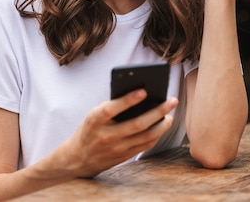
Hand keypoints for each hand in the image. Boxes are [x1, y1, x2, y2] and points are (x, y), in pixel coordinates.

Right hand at [60, 89, 177, 177]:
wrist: (77, 159)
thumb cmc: (89, 130)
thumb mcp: (94, 116)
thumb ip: (113, 108)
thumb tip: (142, 96)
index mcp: (94, 120)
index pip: (112, 109)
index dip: (128, 100)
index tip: (144, 91)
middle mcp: (106, 135)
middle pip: (137, 124)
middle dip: (158, 111)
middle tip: (172, 101)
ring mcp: (116, 149)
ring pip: (146, 137)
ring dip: (162, 125)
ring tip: (170, 116)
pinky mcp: (123, 157)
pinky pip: (144, 146)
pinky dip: (156, 136)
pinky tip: (161, 127)